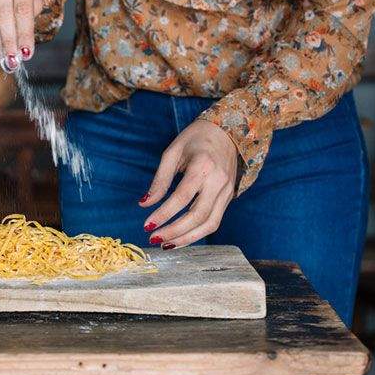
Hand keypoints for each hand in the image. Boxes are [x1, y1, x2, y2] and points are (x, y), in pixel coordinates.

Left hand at [139, 120, 238, 248]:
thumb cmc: (195, 138)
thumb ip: (159, 180)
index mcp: (203, 166)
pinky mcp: (229, 197)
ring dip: (187, 238)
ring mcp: (227, 191)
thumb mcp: (172, 152)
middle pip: (197, 215)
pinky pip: (215, 220)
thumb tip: (145, 203)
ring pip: (210, 224)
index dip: (164, 214)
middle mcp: (218, 181)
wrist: (227, 131)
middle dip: (175, 231)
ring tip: (167, 244)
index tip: (147, 225)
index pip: (182, 197)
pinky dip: (198, 233)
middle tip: (154, 238)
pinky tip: (181, 237)